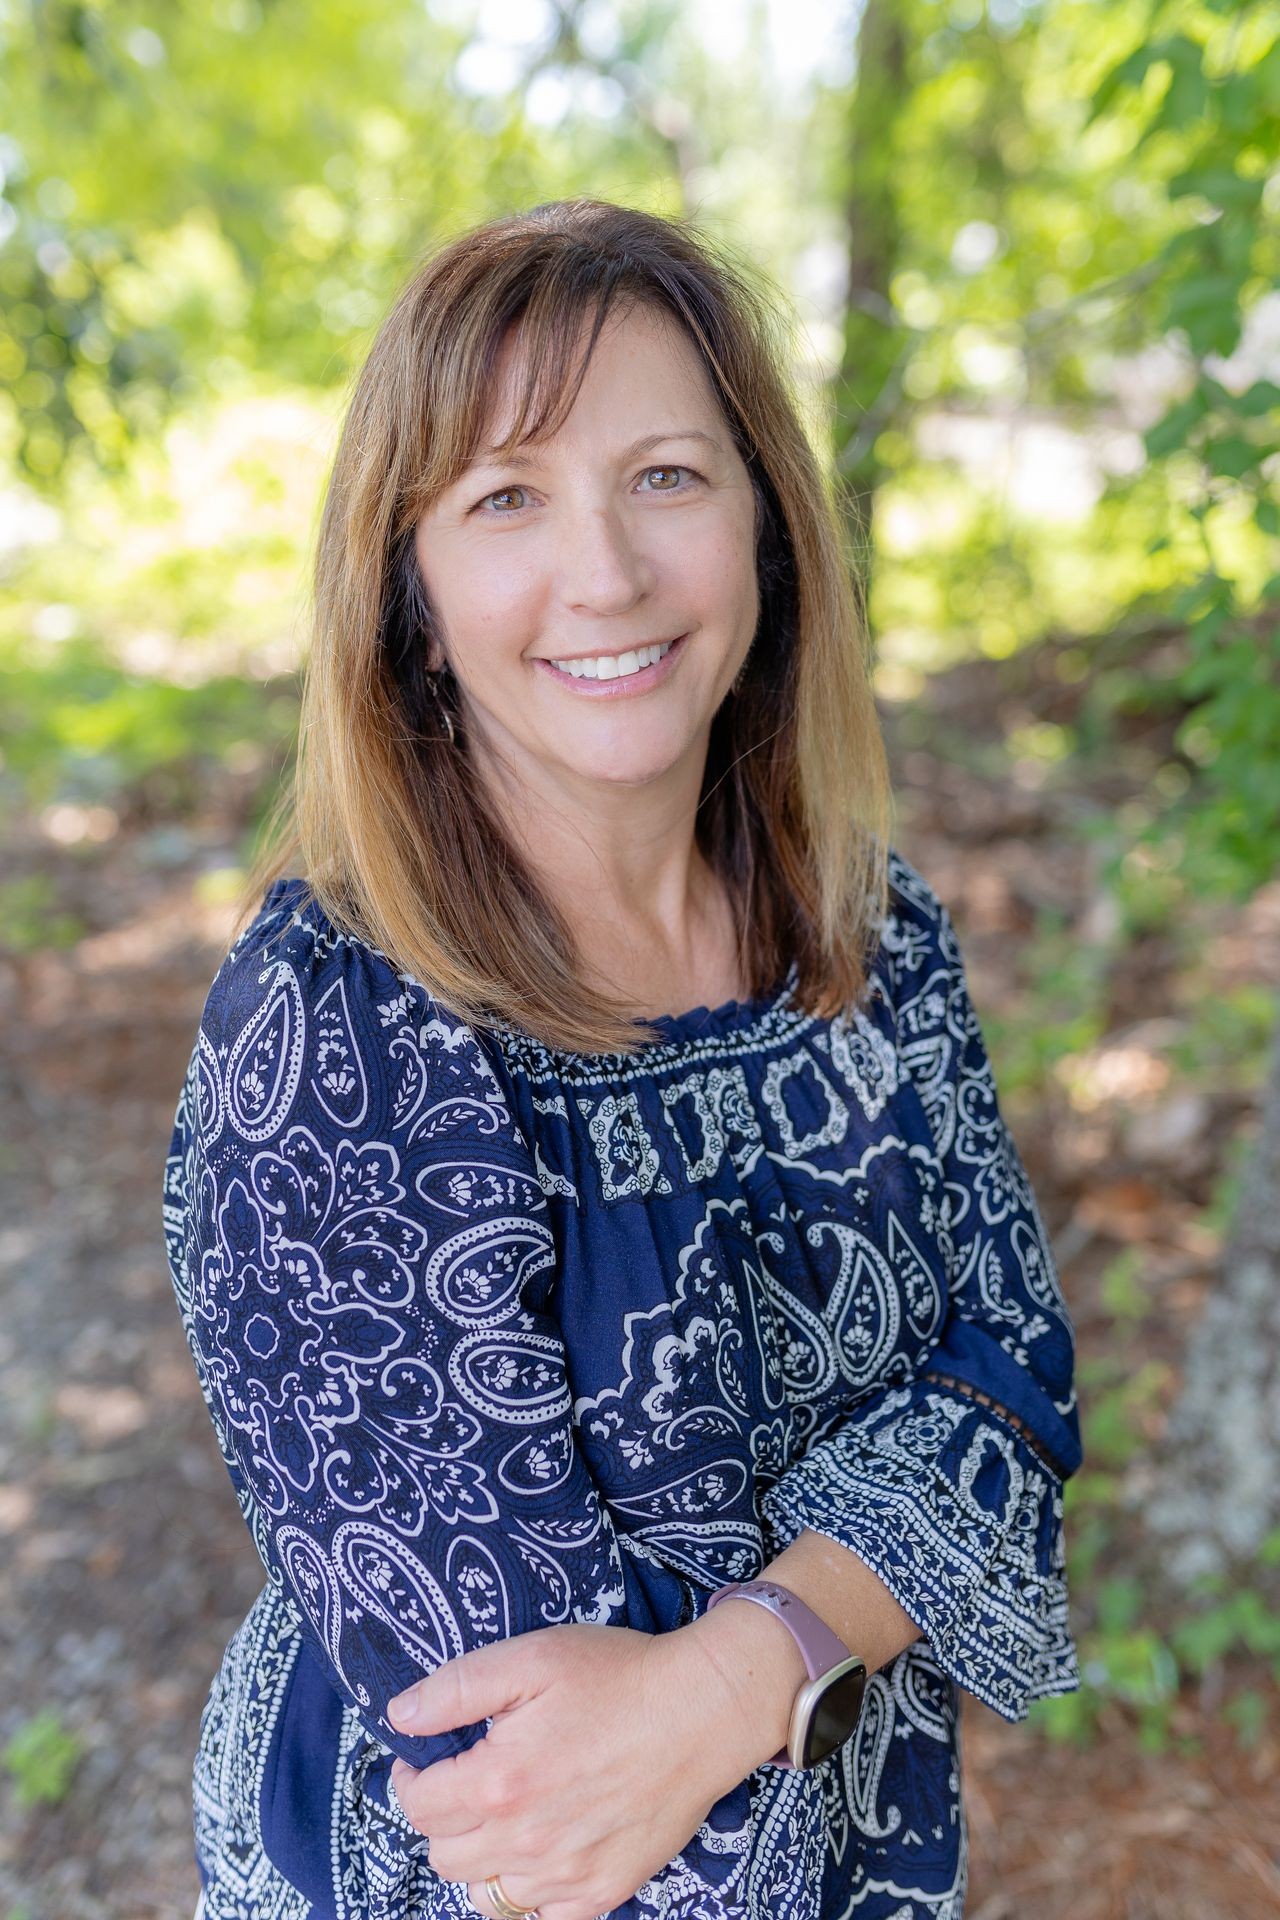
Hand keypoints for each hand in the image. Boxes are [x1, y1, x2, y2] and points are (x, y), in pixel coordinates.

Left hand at [386, 1621, 755, 1919]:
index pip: (418, 1806)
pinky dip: (529, 1890)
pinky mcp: (605, 1890)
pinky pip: (542, 1916)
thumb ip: (455, 1689)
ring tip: (503, 1816)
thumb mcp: (532, 1657)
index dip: (409, 1776)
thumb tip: (401, 1717)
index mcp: (500, 1784)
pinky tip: (542, 1847)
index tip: (422, 1757)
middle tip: (467, 1780)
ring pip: (486, 1896)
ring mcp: (568, 1876)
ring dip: (480, 1859)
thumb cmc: (618, 1676)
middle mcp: (527, 1842)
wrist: (702, 1709)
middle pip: (443, 1856)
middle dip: (442, 1817)